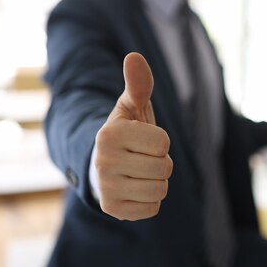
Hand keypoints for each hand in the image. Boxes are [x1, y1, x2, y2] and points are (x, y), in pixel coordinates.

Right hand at [94, 52, 172, 220]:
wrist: (102, 165)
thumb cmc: (126, 132)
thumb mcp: (132, 106)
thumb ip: (139, 83)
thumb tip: (134, 56)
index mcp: (109, 134)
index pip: (163, 142)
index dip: (161, 141)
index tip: (144, 139)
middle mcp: (104, 162)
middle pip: (164, 167)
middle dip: (161, 162)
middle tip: (143, 157)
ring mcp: (106, 188)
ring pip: (160, 190)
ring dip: (157, 181)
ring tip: (140, 172)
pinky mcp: (112, 209)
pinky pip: (152, 208)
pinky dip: (150, 200)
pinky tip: (135, 188)